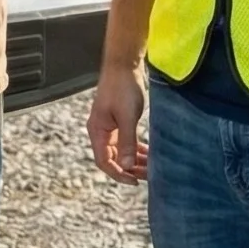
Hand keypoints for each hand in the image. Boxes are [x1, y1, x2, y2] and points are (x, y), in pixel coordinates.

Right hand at [87, 64, 147, 184]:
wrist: (124, 66)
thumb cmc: (122, 88)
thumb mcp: (127, 117)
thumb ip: (127, 142)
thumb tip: (127, 167)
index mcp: (97, 131)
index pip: (104, 161)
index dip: (118, 174)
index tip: (135, 181)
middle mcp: (101, 131)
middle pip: (113, 159)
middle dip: (129, 169)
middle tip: (148, 176)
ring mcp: (110, 126)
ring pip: (121, 151)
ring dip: (134, 161)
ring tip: (151, 168)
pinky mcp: (120, 121)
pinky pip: (127, 142)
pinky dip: (137, 150)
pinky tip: (150, 154)